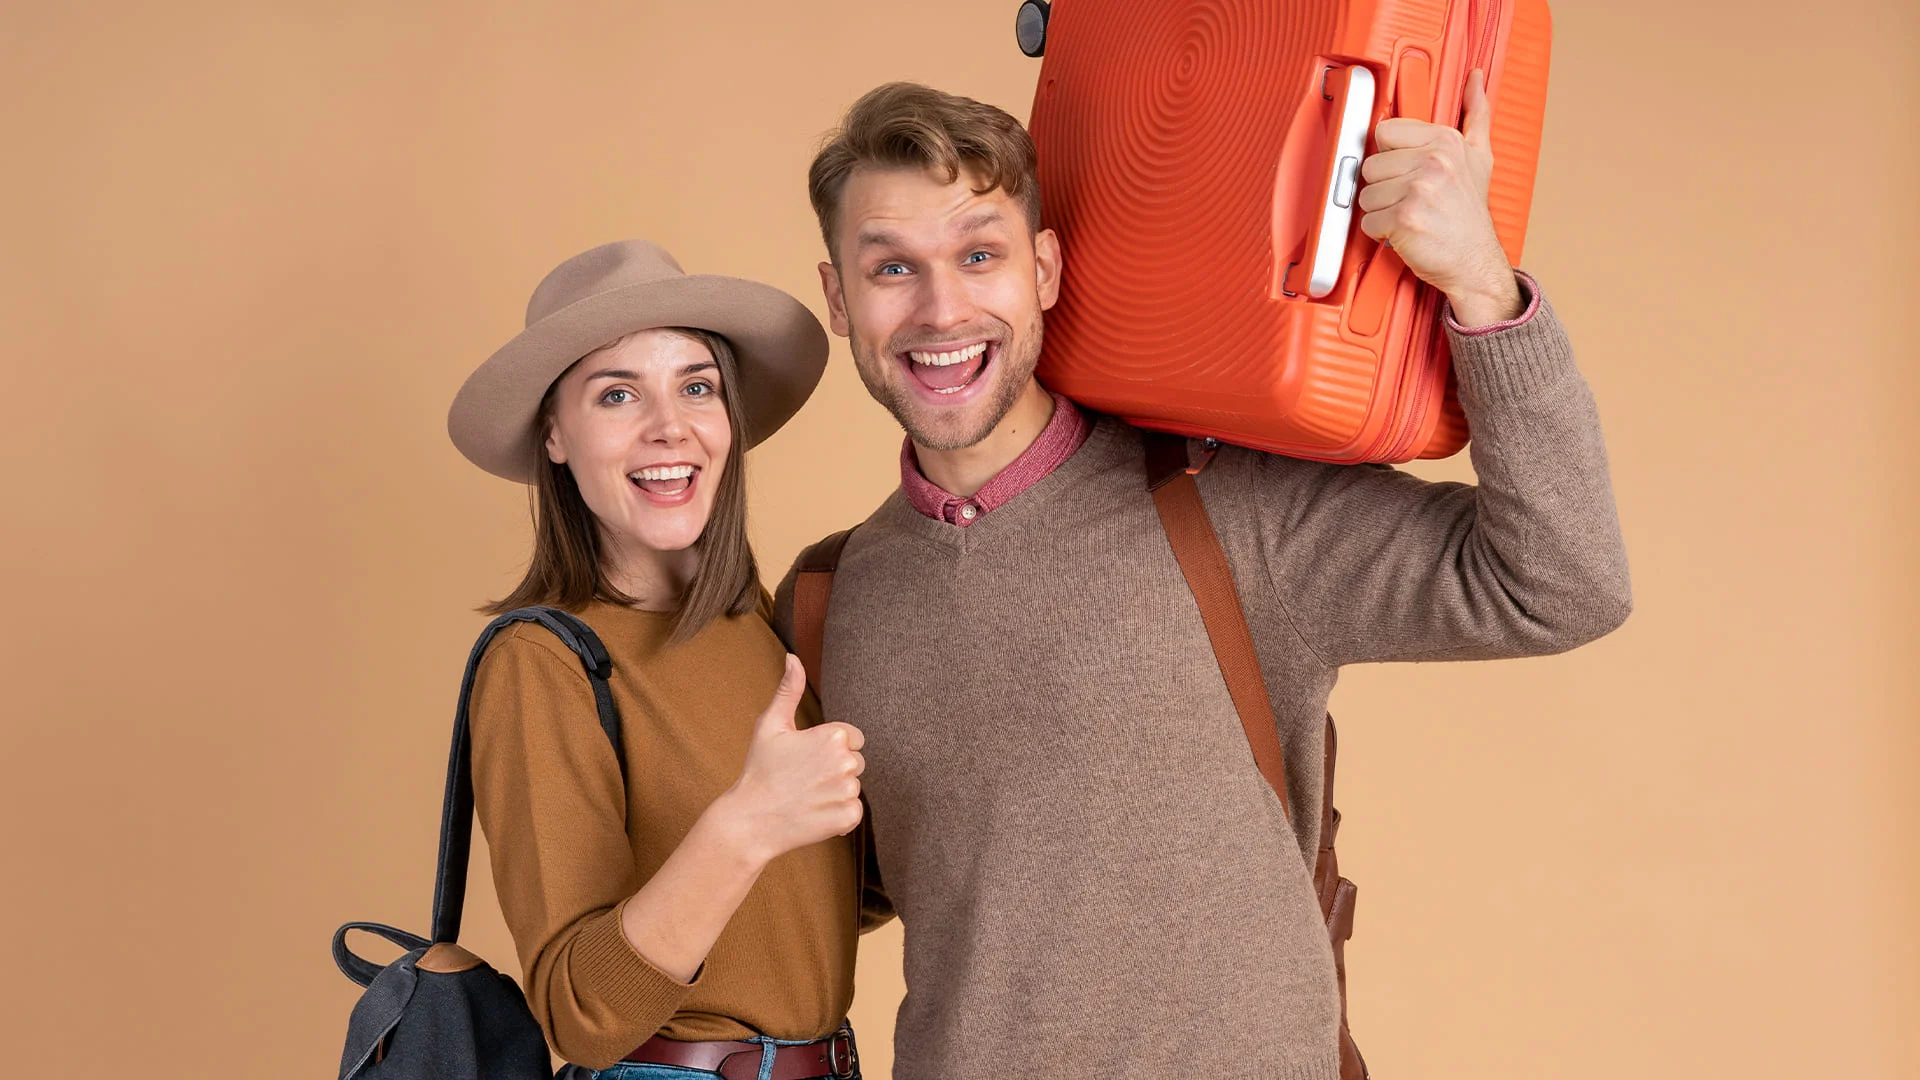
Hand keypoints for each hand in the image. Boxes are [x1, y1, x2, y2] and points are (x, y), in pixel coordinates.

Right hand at [718, 654, 865, 863]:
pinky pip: (853, 812)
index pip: (853, 738)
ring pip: (853, 788)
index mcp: (833, 735)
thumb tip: (793, 657)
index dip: (831, 748)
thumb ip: (788, 689)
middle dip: (835, 770)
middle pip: (856, 763)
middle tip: (803, 778)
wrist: (751, 820)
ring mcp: (847, 791)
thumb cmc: (760, 770)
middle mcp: (845, 761)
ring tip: (806, 796)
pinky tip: (814, 813)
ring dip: (835, 793)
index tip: (808, 758)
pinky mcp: (848, 818)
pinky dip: (838, 815)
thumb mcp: (770, 725)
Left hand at [1357, 68, 1522, 325]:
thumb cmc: (1469, 214)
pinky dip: (1380, 233)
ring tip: (1410, 215)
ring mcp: (1419, 189)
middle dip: (1385, 186)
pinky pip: (1367, 221)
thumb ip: (1476, 113)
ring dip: (1382, 211)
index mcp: (1445, 140)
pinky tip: (1404, 232)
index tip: (1406, 169)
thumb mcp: (1479, 156)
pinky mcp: (1404, 218)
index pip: (1384, 132)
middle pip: (1370, 165)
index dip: (1391, 156)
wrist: (1474, 261)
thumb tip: (1476, 78)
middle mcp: (1433, 161)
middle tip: (1411, 198)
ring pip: (1365, 195)